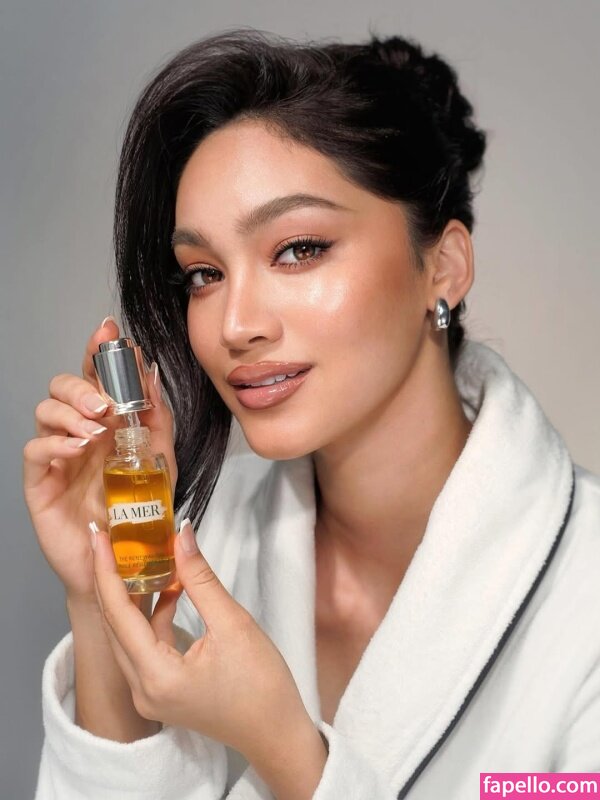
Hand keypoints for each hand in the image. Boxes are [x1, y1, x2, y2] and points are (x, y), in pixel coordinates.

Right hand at [23, 318, 176, 600]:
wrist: (124, 562)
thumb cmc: (139, 511)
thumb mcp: (160, 461)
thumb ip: (157, 420)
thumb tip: (153, 374)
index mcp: (106, 422)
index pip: (97, 377)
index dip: (98, 351)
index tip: (108, 331)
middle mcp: (78, 432)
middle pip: (63, 387)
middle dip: (82, 384)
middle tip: (105, 403)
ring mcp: (58, 456)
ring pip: (45, 412)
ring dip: (70, 412)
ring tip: (97, 430)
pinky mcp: (40, 482)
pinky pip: (35, 450)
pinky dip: (55, 443)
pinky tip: (78, 448)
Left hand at [90, 518, 316, 766]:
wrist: (276, 731)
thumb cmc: (262, 685)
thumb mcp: (233, 624)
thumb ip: (200, 578)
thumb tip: (182, 535)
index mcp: (156, 676)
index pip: (118, 613)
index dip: (106, 570)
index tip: (99, 535)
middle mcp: (142, 689)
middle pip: (114, 625)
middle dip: (110, 579)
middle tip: (109, 539)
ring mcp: (149, 694)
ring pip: (127, 635)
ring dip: (131, 597)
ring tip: (137, 558)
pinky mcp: (161, 690)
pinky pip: (144, 646)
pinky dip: (152, 617)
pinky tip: (169, 590)